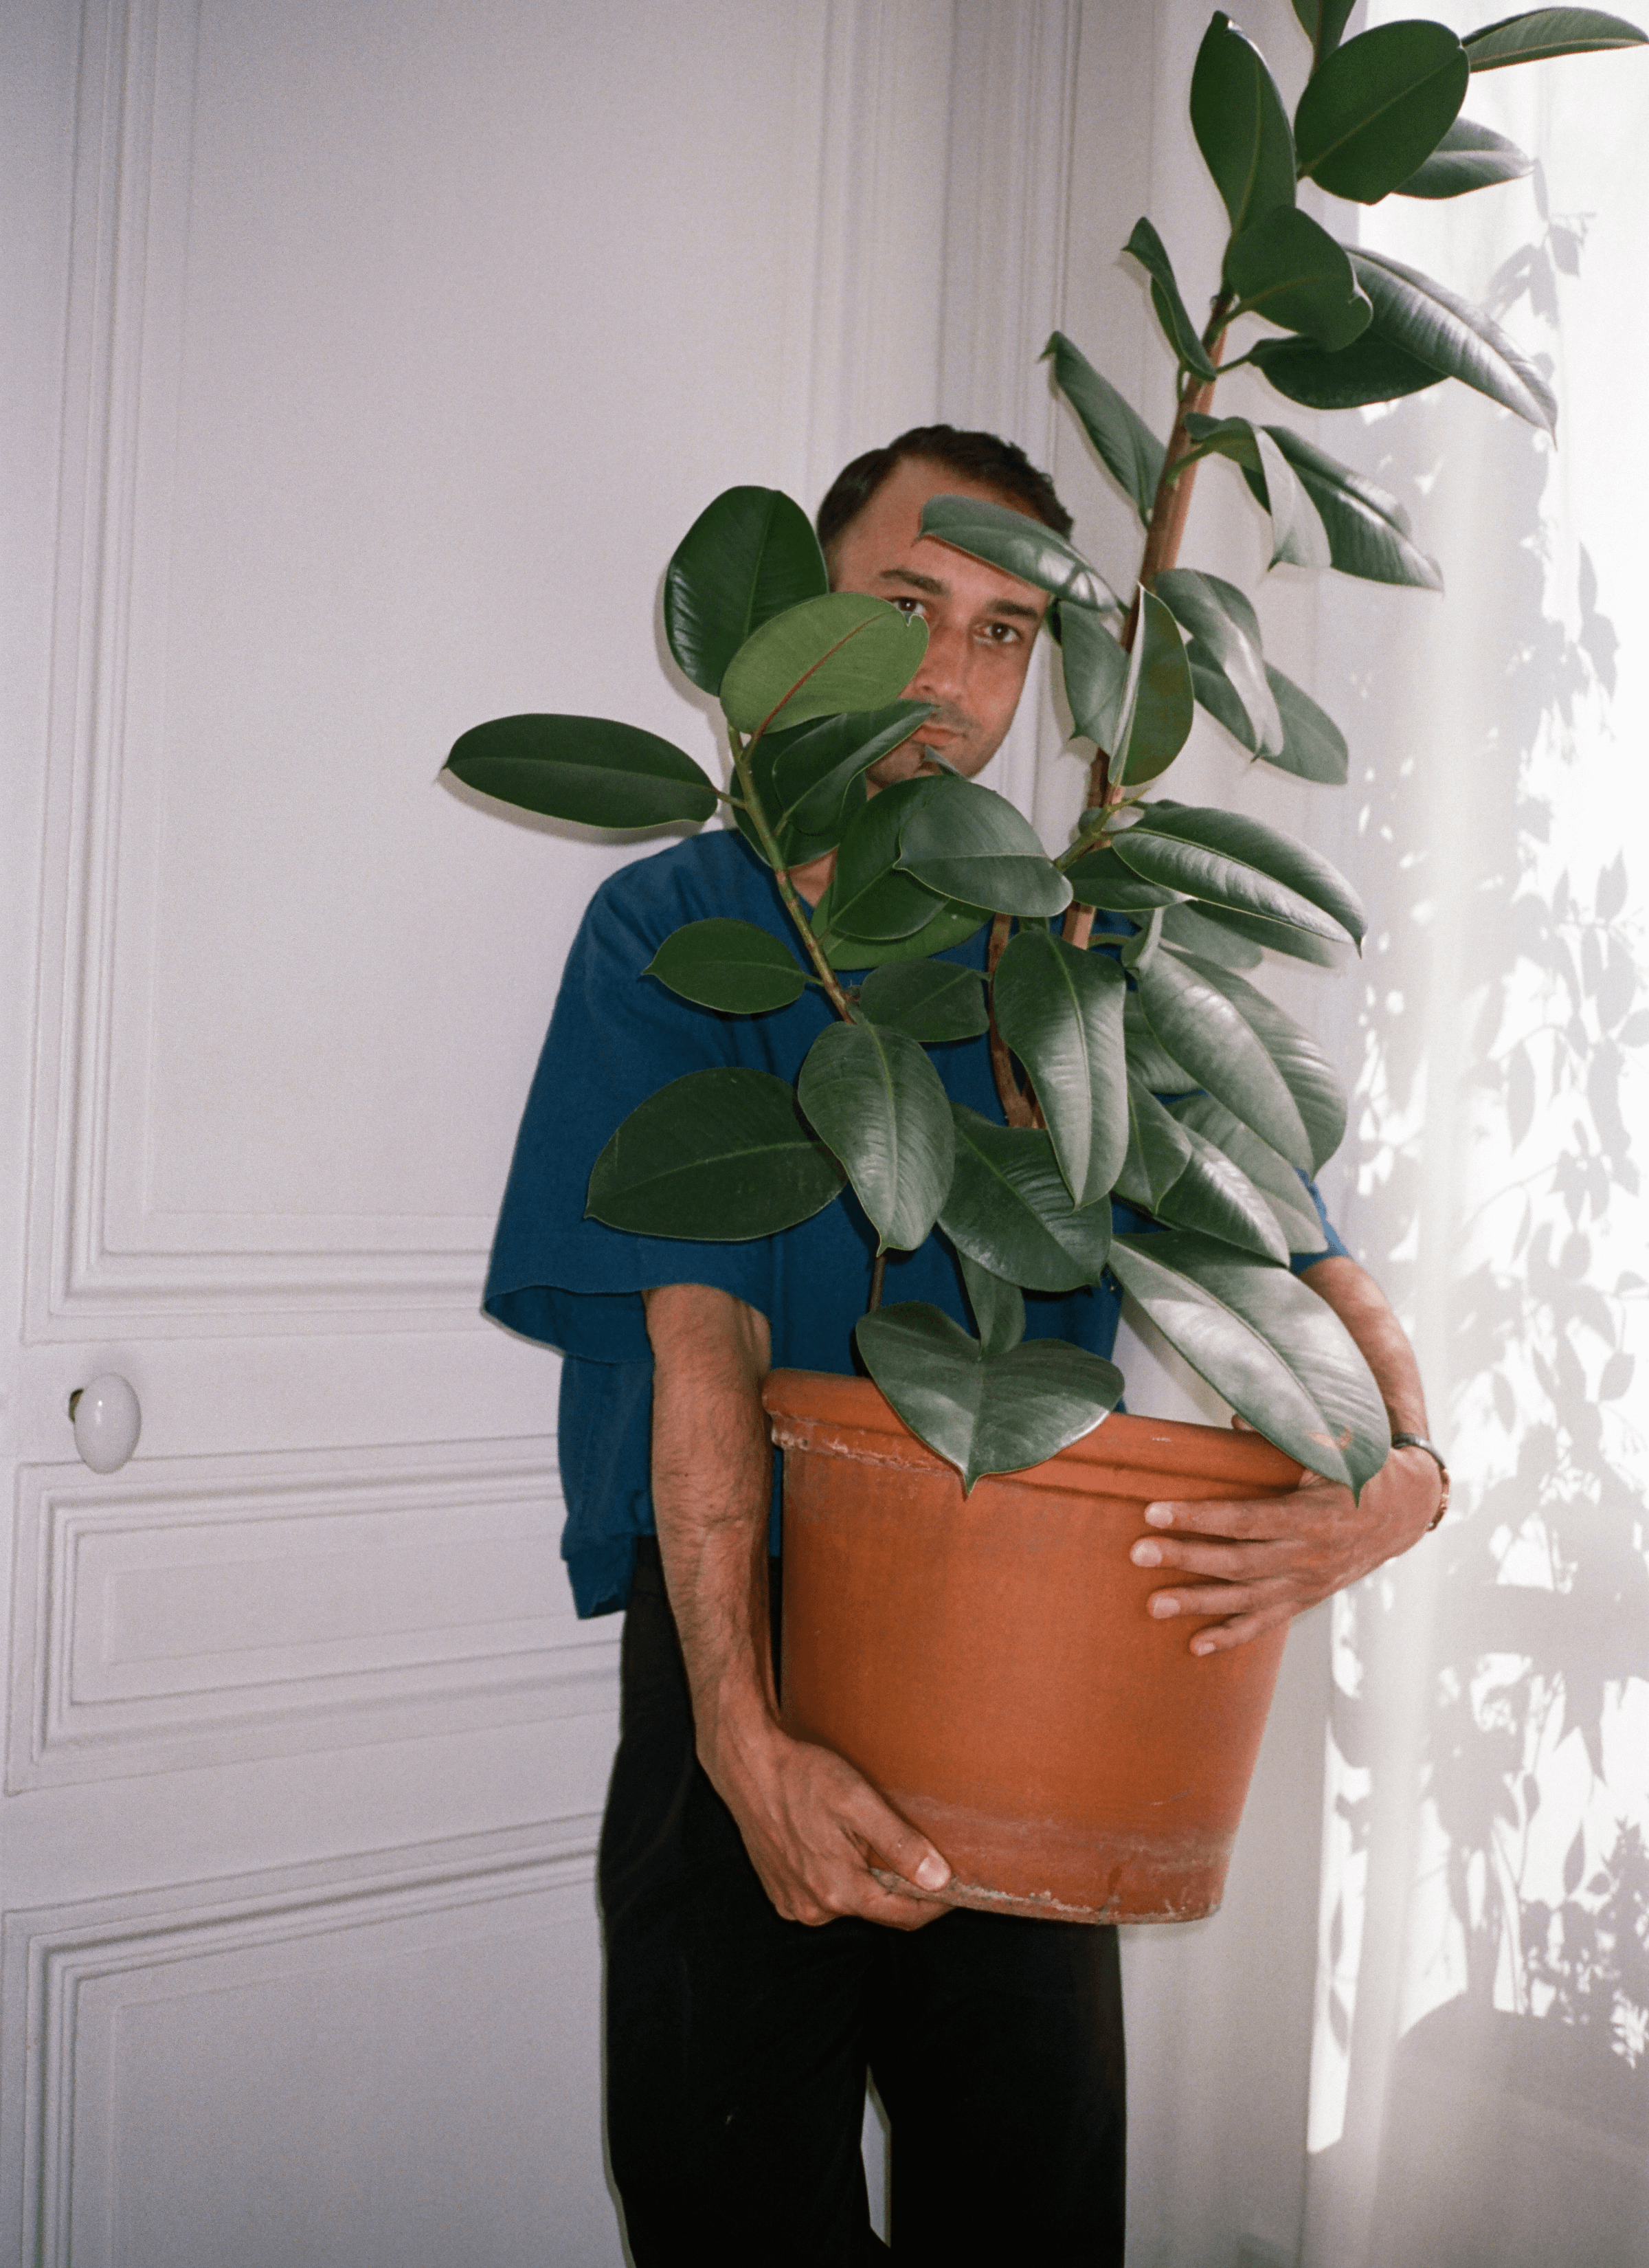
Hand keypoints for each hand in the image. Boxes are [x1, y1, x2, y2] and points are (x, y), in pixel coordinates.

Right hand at [709, 1721, 953, 1928]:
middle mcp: (815, 1909)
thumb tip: (939, 1879)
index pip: (907, 1916)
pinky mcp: (780, 1892)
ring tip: (870, 1840)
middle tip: (916, 1849)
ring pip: (850, 1901)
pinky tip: (833, 1842)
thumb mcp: (858, 1801)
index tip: (958, 1882)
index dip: (938, 1902)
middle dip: (902, 1887)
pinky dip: (838, 1875)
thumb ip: (900, 1844)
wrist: (747, 1765)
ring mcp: (794, 1903)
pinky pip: (823, 1894)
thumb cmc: (802, 1776)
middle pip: (878, 1909)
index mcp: (839, 1891)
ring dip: (867, 1880)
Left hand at [1127, 1440, 1443, 1656]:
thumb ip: (1287, 1434)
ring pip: (1246, 1599)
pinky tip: (1196, 1646)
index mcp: (1312, 1516)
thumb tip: (1236, 1417)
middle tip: (1138, 1553)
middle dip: (1185, 1558)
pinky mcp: (1307, 1597)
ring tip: (1154, 1605)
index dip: (1198, 1518)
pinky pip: (1266, 1622)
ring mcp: (1308, 1583)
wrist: (1405, 1509)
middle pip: (1237, 1562)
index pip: (1245, 1520)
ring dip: (1198, 1603)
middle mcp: (1309, 1556)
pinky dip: (1231, 1636)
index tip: (1154, 1512)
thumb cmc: (1361, 1469)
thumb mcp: (1336, 1446)